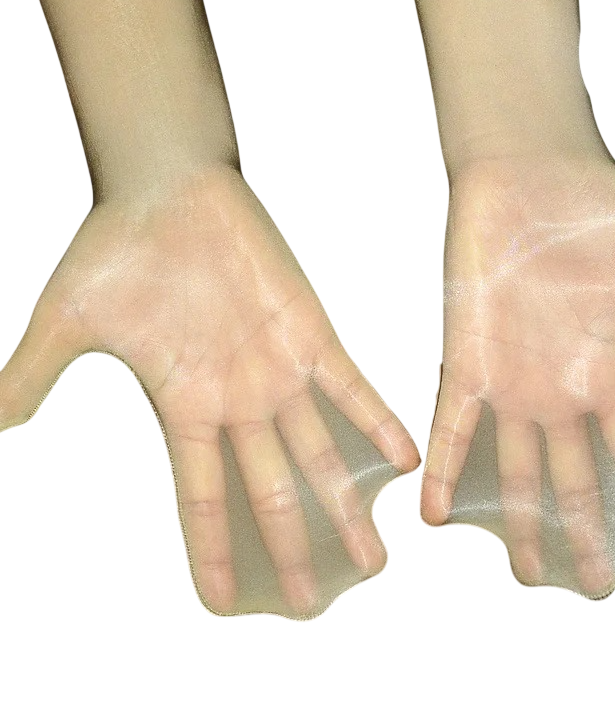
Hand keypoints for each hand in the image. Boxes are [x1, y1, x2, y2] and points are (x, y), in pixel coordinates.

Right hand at [0, 166, 418, 615]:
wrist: (168, 185)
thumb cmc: (116, 246)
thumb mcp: (65, 322)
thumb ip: (32, 374)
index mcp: (185, 407)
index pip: (200, 497)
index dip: (212, 550)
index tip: (225, 603)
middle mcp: (237, 400)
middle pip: (269, 492)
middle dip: (291, 549)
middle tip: (314, 604)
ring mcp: (277, 371)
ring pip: (319, 453)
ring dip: (346, 504)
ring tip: (372, 557)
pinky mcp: (309, 331)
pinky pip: (351, 386)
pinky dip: (376, 421)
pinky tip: (402, 457)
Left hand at [421, 157, 614, 595]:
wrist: (523, 168)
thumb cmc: (592, 198)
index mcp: (606, 370)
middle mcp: (557, 388)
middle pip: (575, 479)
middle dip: (584, 532)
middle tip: (593, 588)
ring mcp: (509, 380)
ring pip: (513, 468)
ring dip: (519, 521)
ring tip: (527, 573)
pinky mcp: (464, 358)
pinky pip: (451, 427)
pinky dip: (446, 470)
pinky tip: (438, 515)